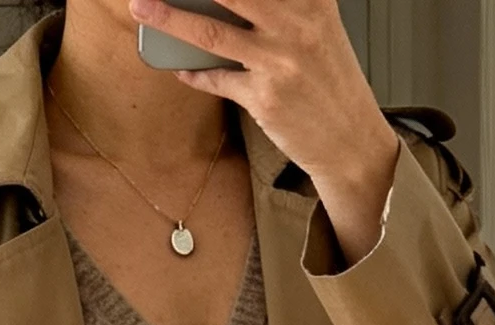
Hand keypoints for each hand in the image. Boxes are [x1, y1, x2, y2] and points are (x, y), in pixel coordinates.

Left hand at [129, 0, 398, 262]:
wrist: (352, 141)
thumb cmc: (331, 83)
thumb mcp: (318, 28)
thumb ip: (283, 7)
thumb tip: (229, 3)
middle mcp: (296, 24)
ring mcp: (278, 61)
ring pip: (211, 31)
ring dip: (169, 18)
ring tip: (142, 7)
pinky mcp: (264, 97)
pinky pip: (217, 79)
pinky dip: (195, 73)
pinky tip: (181, 67)